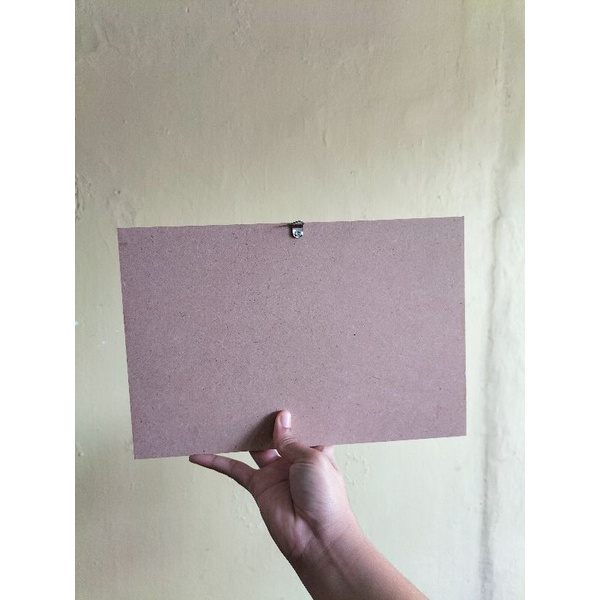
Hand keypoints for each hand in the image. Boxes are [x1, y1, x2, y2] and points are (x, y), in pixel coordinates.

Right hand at [189, 410, 358, 562]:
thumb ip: (291, 439)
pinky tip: (200, 454)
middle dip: (265, 417)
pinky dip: (216, 462)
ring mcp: (275, 472)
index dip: (294, 411)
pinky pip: (234, 470)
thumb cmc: (326, 498)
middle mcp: (294, 458)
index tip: (282, 390)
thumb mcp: (312, 458)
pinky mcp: (259, 487)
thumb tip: (280, 417)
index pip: (303, 424)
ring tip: (226, 413)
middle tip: (250, 395)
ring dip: (242, 434)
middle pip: (275, 432)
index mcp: (314, 448)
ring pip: (254, 447)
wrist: (316, 538)